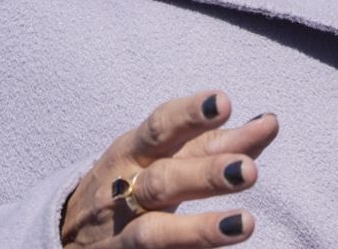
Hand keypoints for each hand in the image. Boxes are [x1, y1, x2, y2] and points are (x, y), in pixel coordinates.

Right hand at [60, 90, 278, 247]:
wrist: (68, 235)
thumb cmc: (128, 184)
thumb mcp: (161, 157)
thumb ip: (213, 143)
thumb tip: (269, 122)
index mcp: (132, 152)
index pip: (160, 128)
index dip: (190, 115)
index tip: (223, 101)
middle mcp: (123, 189)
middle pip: (162, 180)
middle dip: (204, 174)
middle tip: (249, 169)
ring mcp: (120, 232)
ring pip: (155, 232)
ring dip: (200, 229)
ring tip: (245, 223)